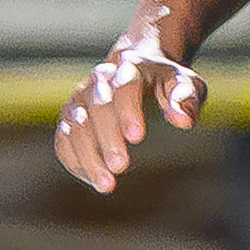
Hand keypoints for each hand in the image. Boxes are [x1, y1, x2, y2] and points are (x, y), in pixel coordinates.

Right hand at [54, 18, 205, 193]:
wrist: (138, 65)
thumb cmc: (165, 81)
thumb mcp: (187, 84)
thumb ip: (186, 99)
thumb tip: (183, 120)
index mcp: (130, 68)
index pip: (124, 87)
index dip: (128, 111)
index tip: (137, 138)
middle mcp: (100, 80)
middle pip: (97, 107)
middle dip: (107, 138)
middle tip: (121, 167)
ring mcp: (81, 98)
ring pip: (75, 125)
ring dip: (87, 156)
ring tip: (106, 185)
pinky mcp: (70, 116)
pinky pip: (63, 138)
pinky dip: (73, 159)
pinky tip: (92, 179)